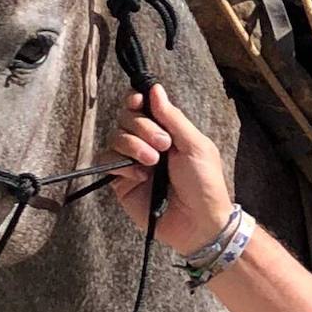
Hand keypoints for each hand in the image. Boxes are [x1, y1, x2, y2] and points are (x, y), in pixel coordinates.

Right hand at [106, 85, 235, 256]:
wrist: (199, 222)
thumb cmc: (204, 183)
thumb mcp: (194, 145)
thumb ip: (172, 117)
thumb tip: (155, 89)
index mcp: (166, 131)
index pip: (141, 106)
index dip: (136, 100)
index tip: (138, 102)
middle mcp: (147, 143)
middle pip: (126, 118)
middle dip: (142, 127)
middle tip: (164, 145)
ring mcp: (132, 162)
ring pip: (115, 138)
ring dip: (134, 146)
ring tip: (153, 163)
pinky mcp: (121, 183)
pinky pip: (106, 162)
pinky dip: (121, 164)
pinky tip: (141, 176)